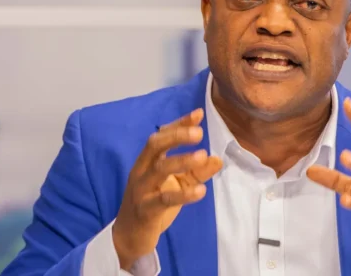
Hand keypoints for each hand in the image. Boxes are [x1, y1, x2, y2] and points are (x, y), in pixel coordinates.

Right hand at [112, 108, 222, 269]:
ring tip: (202, 155)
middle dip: (177, 135)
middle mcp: (142, 170)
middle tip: (198, 132)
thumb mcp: (179, 185)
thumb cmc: (154, 204)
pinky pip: (164, 199)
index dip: (179, 124)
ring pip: (159, 169)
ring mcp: (142, 189)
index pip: (162, 136)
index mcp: (148, 160)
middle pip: (155, 145)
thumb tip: (218, 159)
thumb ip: (197, 171)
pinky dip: (183, 195)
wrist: (132, 235)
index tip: (198, 114)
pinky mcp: (146, 209)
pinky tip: (201, 191)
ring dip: (181, 160)